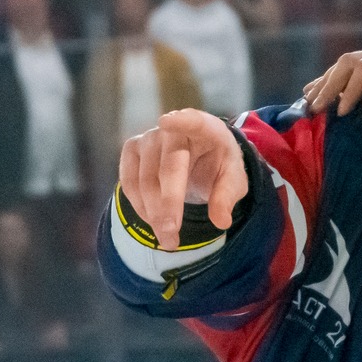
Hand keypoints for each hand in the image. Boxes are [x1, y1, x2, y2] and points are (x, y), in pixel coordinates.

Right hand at [119, 108, 248, 247]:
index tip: (167, 122)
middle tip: (171, 236)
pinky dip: (140, 206)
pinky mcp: (132, 149)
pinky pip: (129, 181)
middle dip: (167, 205)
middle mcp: (173, 129)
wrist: (200, 160)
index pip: (194, 121)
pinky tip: (153, 222)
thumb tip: (221, 221)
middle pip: (168, 166)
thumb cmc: (217, 167)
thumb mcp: (232, 181)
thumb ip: (227, 197)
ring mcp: (149, 138)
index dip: (181, 121)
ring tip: (167, 240)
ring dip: (153, 213)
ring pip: (144, 178)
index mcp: (207, 129)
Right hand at [302, 39, 361, 114]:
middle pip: (350, 62)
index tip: (342, 111)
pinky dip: (328, 82)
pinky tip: (312, 91)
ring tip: (309, 101)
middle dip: (331, 85)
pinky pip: (346, 72)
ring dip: (325, 82)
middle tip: (317, 108)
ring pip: (344, 65)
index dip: (351, 89)